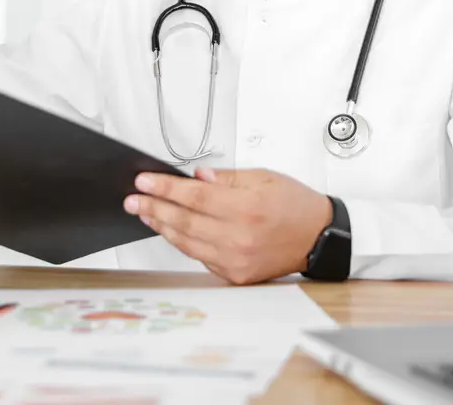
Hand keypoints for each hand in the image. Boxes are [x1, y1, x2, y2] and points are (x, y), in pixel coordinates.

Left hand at [124, 167, 333, 284]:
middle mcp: (239, 237)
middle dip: (153, 207)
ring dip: (162, 226)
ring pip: (187, 242)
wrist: (318, 237)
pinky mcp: (235, 274)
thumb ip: (226, 177)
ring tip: (146, 213)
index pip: (193, 196)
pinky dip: (182, 242)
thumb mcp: (263, 177)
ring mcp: (236, 259)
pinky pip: (199, 256)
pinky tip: (171, 230)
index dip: (164, 188)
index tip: (144, 182)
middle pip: (184, 221)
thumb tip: (195, 177)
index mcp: (246, 208)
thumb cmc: (295, 204)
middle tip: (133, 200)